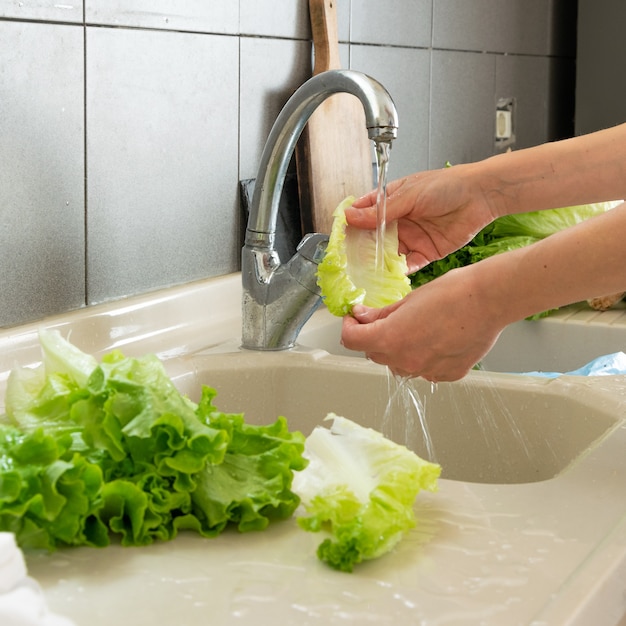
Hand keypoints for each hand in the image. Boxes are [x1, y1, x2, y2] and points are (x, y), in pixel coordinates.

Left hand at [340, 264, 504, 381]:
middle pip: (375, 354)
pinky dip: (424, 358)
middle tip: (384, 320)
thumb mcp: (408, 299)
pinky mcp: (447, 375)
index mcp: (390, 339)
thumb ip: (381, 314)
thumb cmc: (453, 292)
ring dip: (399, 350)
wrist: (490, 299)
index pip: (351, 340)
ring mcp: (427, 371)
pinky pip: (425, 370)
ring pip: (400, 365)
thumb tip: (361, 316)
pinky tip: (437, 338)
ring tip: (416, 328)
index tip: (354, 319)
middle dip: (374, 337)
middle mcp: (406, 361)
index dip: (349, 327)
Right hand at [345, 165, 498, 272]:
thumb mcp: (409, 195)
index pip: (365, 214)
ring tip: (367, 272)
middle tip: (349, 260)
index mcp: (392, 201)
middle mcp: (400, 221)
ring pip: (389, 254)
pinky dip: (400, 271)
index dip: (351, 225)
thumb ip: (380, 211)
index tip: (339, 236)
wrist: (481, 196)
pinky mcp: (426, 252)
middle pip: (374, 238)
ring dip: (379, 263)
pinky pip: (409, 265)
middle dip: (362, 249)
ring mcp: (412, 237)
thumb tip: (351, 216)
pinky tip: (391, 275)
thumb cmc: (447, 185)